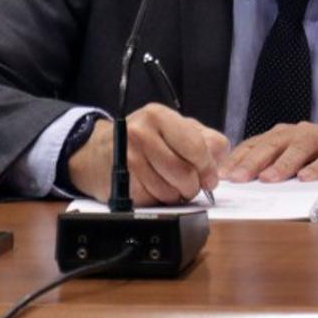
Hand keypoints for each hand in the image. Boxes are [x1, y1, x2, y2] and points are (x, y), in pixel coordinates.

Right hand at [67, 103, 228, 205]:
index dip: (209, 167)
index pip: (197, 147)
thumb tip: (219, 159)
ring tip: (169, 183)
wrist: (97, 152)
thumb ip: (203, 139)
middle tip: (189, 182)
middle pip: (186, 173)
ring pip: (172, 192)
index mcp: (158, 116)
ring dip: (177, 195)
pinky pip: (155, 201)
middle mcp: (140, 134)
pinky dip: (159, 200)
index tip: (209, 176)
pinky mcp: (122, 183)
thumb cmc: (141, 140)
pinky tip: (152, 187)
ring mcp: (129, 159)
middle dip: (193, 184)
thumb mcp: (173, 128)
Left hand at [219, 121, 317, 182]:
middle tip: (238, 178)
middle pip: (271, 145)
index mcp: (280, 135)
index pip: (254, 145)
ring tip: (268, 179)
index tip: (223, 176)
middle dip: (253, 162)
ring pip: (298, 149)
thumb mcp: (289, 162)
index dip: (237, 160)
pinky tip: (306, 178)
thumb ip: (267, 168)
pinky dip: (317, 168)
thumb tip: (237, 183)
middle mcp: (297, 132)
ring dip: (282, 164)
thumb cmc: (316, 161)